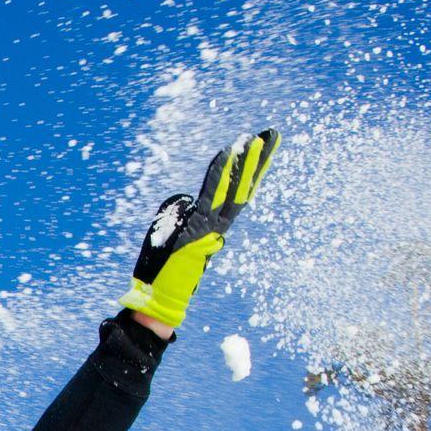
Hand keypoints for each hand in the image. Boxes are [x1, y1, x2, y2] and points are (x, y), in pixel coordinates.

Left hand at [118, 129, 278, 331]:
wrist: (159, 296)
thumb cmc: (162, 268)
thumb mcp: (172, 233)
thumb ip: (184, 216)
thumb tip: (188, 203)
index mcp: (215, 224)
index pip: (238, 192)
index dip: (252, 170)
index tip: (262, 148)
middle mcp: (218, 223)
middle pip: (243, 186)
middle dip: (257, 160)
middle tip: (271, 135)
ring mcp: (211, 224)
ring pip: (232, 187)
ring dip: (243, 162)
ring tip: (254, 139)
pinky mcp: (199, 225)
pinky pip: (211, 194)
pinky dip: (219, 173)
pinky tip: (227, 153)